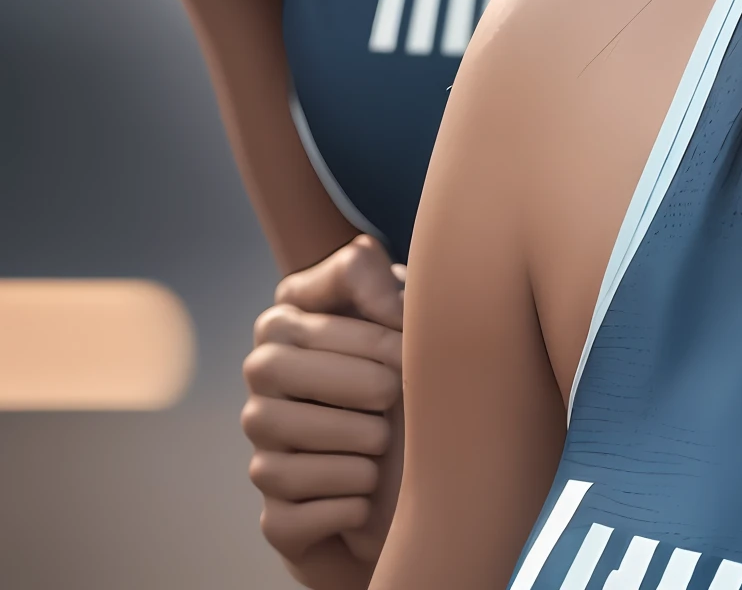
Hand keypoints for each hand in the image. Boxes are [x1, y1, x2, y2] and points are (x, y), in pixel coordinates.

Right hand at [242, 236, 405, 589]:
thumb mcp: (410, 314)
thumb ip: (383, 282)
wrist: (427, 464)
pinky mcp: (278, 517)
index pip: (300, 317)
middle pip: (277, 372)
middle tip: (396, 396)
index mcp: (290, 324)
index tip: (410, 345)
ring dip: (352, 447)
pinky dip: (343, 503)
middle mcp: (263, 384)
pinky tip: (369, 491)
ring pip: (280, 445)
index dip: (367, 332)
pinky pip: (291, 512)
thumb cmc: (415, 369)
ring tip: (385, 442)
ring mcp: (264, 451)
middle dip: (354, 385)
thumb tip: (369, 273)